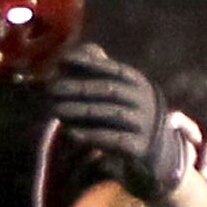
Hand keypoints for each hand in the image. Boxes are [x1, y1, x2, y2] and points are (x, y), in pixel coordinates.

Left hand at [47, 45, 192, 201]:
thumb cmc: (126, 115)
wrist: (155, 151)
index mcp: (138, 83)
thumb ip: (97, 74)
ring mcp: (144, 123)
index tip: (63, 60)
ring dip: (81, 110)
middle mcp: (144, 100)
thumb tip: (69, 56)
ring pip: (111, 113)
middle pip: (110, 90)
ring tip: (56, 110)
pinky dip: (92, 135)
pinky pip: (114, 139)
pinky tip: (71, 134)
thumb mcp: (118, 92)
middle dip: (78, 87)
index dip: (89, 64)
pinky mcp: (140, 146)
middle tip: (51, 88)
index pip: (114, 69)